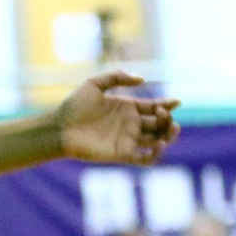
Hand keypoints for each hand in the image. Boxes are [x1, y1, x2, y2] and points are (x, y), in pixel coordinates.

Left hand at [55, 70, 180, 164]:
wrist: (59, 128)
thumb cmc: (74, 106)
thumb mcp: (94, 84)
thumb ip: (116, 77)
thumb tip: (142, 80)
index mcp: (128, 108)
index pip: (154, 107)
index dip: (167, 104)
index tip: (176, 102)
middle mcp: (131, 125)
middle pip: (160, 124)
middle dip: (168, 119)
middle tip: (163, 113)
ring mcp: (128, 140)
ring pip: (158, 141)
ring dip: (169, 136)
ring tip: (171, 129)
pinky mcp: (123, 154)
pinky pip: (146, 159)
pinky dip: (157, 154)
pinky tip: (160, 144)